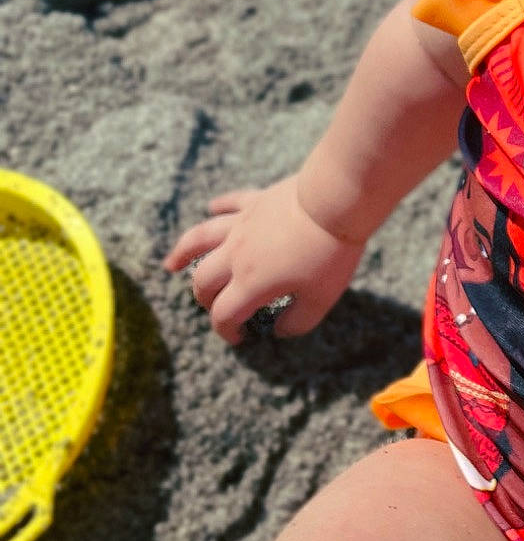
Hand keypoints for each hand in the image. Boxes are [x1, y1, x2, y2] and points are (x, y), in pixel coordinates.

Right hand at [164, 177, 364, 343]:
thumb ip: (298, 322)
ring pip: (201, 239)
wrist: (334, 202)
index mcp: (250, 283)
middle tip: (216, 307)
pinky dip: (219, 206)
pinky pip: (230, 203)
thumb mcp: (320, 299)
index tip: (239, 338)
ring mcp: (243, 225)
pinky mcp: (256, 201)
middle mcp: (236, 255)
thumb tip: (279, 330)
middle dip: (205, 300)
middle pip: (204, 281)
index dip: (226, 332)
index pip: (224, 315)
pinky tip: (212, 207)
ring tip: (171, 264)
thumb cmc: (329, 252)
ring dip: (183, 252)